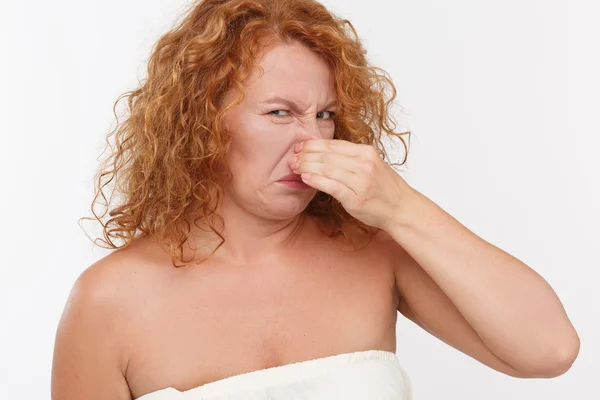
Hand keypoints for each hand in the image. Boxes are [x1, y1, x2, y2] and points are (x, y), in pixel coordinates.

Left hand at [288, 139, 413, 230]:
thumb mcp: (371, 165)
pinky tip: (305, 178)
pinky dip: (316, 180)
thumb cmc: (384, 188)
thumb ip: (350, 158)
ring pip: (327, 168)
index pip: (333, 144)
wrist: (402, 208)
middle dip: (306, 155)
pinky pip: (332, 186)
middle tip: (292, 158)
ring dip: (307, 167)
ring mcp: (361, 181)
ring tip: (295, 167)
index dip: (312, 145)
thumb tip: (322, 154)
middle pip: (327, 155)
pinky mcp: (356, 198)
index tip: (299, 147)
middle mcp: (364, 164)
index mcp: (366, 152)